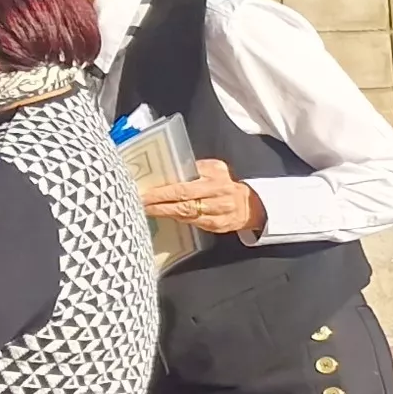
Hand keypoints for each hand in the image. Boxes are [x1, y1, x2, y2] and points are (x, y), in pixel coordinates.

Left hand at [141, 158, 266, 236]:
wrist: (251, 205)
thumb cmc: (226, 184)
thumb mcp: (216, 169)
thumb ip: (196, 168)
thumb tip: (169, 169)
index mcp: (217, 177)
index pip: (186, 185)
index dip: (164, 190)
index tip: (146, 190)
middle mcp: (219, 195)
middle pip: (184, 201)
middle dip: (159, 202)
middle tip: (141, 202)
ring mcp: (219, 213)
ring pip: (187, 214)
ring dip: (164, 212)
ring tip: (146, 209)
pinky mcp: (217, 225)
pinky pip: (193, 222)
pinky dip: (176, 219)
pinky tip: (163, 216)